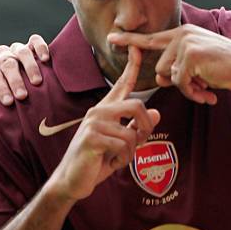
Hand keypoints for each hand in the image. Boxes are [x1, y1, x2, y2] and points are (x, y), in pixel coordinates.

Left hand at [0, 34, 49, 118]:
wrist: (16, 83)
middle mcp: (2, 55)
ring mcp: (17, 49)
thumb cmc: (2, 93)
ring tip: (37, 83)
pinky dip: (40, 47)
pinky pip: (35, 41)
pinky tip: (45, 59)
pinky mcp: (32, 45)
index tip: (8, 102)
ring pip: (21, 51)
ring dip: (30, 67)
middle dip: (14, 80)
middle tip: (22, 96)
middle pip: (7, 63)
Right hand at [49, 46, 160, 201]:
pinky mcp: (92, 137)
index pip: (121, 84)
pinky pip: (124, 145)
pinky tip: (110, 162)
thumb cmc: (97, 161)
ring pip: (132, 132)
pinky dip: (123, 159)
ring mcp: (94, 122)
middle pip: (137, 105)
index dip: (132, 66)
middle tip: (141, 141)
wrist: (73, 181)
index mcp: (106, 110)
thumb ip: (137, 128)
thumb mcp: (122, 144)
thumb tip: (157, 113)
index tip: (138, 48)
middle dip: (146, 126)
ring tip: (117, 157)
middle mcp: (99, 111)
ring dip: (131, 151)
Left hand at [107, 24, 230, 104]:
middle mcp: (182, 35)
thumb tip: (162, 79)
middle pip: (161, 68)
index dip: (130, 40)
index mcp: (182, 34)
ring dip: (187, 89)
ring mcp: (186, 44)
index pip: (151, 38)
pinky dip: (193, 93)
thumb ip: (178, 68)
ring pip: (170, 77)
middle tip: (201, 86)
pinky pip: (181, 83)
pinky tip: (208, 91)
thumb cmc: (226, 67)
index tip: (112, 38)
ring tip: (206, 87)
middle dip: (179, 83)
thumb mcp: (199, 65)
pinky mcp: (191, 56)